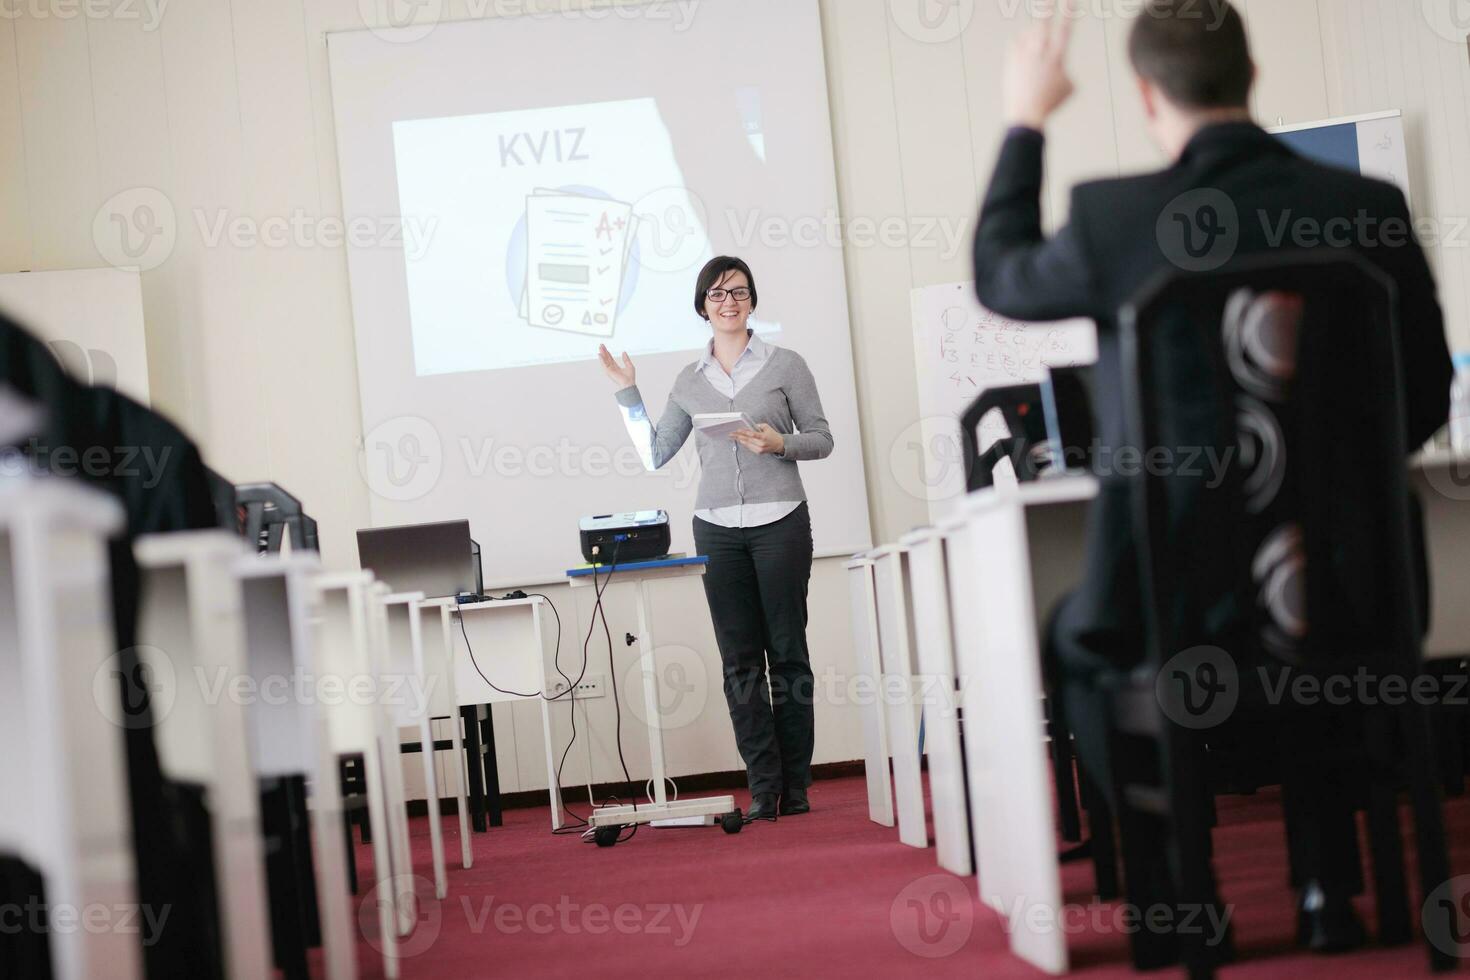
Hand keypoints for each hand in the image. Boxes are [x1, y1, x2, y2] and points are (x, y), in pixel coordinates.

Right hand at [597, 344, 635, 387]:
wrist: (629, 384)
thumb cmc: (630, 377)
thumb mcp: (629, 365)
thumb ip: (626, 359)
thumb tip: (624, 352)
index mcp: (616, 368)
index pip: (610, 359)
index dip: (608, 353)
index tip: (605, 348)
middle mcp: (612, 369)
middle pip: (606, 359)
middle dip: (604, 352)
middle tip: (601, 345)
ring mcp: (610, 370)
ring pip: (605, 360)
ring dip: (602, 354)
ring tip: (600, 348)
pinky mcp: (608, 372)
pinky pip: (604, 365)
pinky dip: (602, 360)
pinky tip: (600, 355)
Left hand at [732, 423, 784, 455]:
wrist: (779, 444)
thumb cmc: (772, 434)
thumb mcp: (766, 427)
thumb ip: (757, 426)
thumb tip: (747, 427)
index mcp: (763, 437)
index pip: (752, 434)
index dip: (743, 432)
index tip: (737, 430)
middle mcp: (761, 444)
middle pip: (747, 440)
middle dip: (738, 436)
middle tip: (731, 434)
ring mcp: (760, 449)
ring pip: (747, 444)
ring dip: (739, 440)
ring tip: (733, 437)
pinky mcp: (759, 452)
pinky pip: (749, 447)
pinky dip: (744, 443)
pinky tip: (740, 440)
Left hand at [1003, 5, 1075, 129]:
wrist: (1025, 114)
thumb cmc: (1050, 102)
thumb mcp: (1068, 87)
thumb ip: (1066, 70)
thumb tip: (1060, 66)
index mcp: (1057, 57)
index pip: (1065, 28)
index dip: (1069, 11)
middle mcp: (1039, 52)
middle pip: (1043, 22)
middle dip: (1046, 6)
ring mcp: (1023, 55)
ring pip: (1029, 32)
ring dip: (1035, 32)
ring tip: (1037, 47)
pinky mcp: (1011, 60)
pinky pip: (1016, 41)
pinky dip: (1021, 41)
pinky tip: (1024, 46)